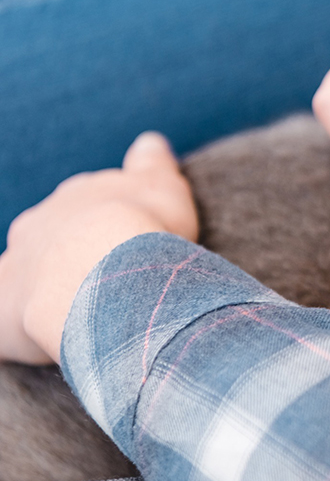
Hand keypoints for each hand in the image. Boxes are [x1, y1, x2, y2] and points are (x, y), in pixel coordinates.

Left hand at [0, 132, 198, 364]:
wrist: (110, 276)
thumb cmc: (145, 231)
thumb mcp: (164, 185)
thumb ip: (153, 163)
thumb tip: (150, 141)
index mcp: (75, 197)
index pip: (85, 203)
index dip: (109, 220)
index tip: (131, 237)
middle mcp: (38, 225)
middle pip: (51, 236)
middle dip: (73, 253)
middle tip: (110, 279)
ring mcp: (17, 265)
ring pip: (27, 273)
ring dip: (48, 288)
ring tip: (85, 315)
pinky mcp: (3, 309)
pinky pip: (4, 318)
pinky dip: (16, 326)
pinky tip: (37, 339)